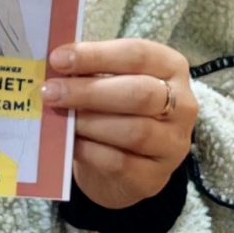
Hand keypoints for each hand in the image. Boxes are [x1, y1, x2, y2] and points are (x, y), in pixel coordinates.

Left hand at [44, 38, 195, 207]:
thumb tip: (56, 65)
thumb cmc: (116, 111)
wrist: (126, 166)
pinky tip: (70, 142)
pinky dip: (90, 151)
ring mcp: (173, 144)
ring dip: (89, 122)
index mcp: (171, 68)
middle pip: (140, 94)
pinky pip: (121, 163)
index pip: (138, 55)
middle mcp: (183, 105)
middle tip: (50, 91)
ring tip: (59, 116)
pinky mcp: (155, 177)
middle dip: (89, 91)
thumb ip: (90, 72)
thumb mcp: (110, 83)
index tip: (58, 59)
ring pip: (134, 131)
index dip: (96, 55)